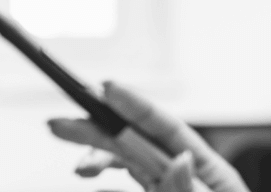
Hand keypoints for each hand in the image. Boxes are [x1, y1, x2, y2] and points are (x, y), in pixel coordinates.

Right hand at [48, 81, 248, 191]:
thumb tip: (182, 157)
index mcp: (211, 174)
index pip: (168, 131)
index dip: (136, 107)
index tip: (104, 88)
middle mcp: (190, 179)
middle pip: (138, 146)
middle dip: (99, 132)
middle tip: (58, 125)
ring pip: (129, 169)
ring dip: (100, 163)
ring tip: (78, 169)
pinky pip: (134, 191)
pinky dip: (111, 186)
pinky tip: (93, 182)